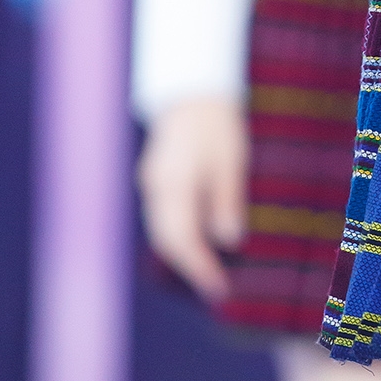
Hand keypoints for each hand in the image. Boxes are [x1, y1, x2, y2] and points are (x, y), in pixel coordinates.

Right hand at [138, 97, 248, 303]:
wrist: (191, 92)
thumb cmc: (215, 124)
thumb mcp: (230, 160)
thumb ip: (226, 200)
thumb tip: (228, 241)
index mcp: (173, 186)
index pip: (182, 241)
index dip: (199, 268)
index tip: (218, 289)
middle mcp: (155, 190)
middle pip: (167, 241)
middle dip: (190, 267)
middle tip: (215, 287)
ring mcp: (151, 184)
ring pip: (162, 231)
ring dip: (183, 253)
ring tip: (209, 271)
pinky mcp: (155, 180)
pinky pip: (163, 217)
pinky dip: (179, 234)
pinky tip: (198, 241)